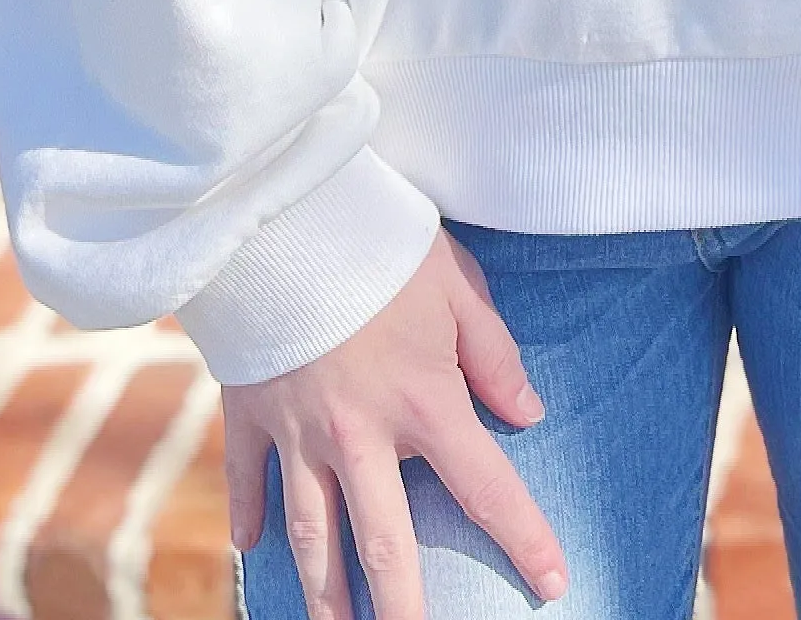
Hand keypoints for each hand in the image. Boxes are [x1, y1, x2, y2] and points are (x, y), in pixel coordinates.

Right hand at [221, 230, 565, 619]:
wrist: (285, 219)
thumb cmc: (383, 247)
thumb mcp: (460, 287)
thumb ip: (496, 356)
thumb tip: (528, 414)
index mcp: (423, 401)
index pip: (485, 487)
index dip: (523, 539)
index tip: (552, 584)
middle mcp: (359, 435)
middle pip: (382, 545)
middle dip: (403, 606)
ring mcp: (297, 433)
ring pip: (310, 536)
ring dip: (324, 593)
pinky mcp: (248, 414)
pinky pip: (248, 483)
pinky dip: (252, 519)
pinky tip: (254, 552)